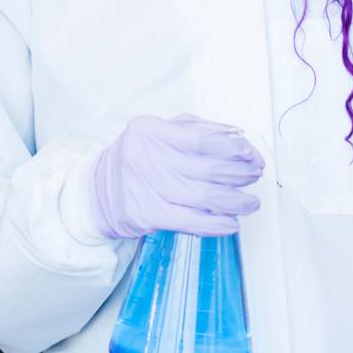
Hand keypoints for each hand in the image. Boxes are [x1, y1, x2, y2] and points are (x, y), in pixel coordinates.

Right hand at [90, 114, 264, 239]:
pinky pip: (188, 222)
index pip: (202, 139)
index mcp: (152, 131)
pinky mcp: (146, 216)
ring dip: (235, 202)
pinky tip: (231, 223)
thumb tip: (236, 137)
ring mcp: (146, 190)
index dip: (232, 148)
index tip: (250, 154)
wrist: (97, 189)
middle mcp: (147, 160)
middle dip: (240, 174)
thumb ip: (198, 128)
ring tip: (251, 202)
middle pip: (207, 170)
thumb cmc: (140, 155)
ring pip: (203, 198)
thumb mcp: (162, 129)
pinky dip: (214, 224)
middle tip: (255, 175)